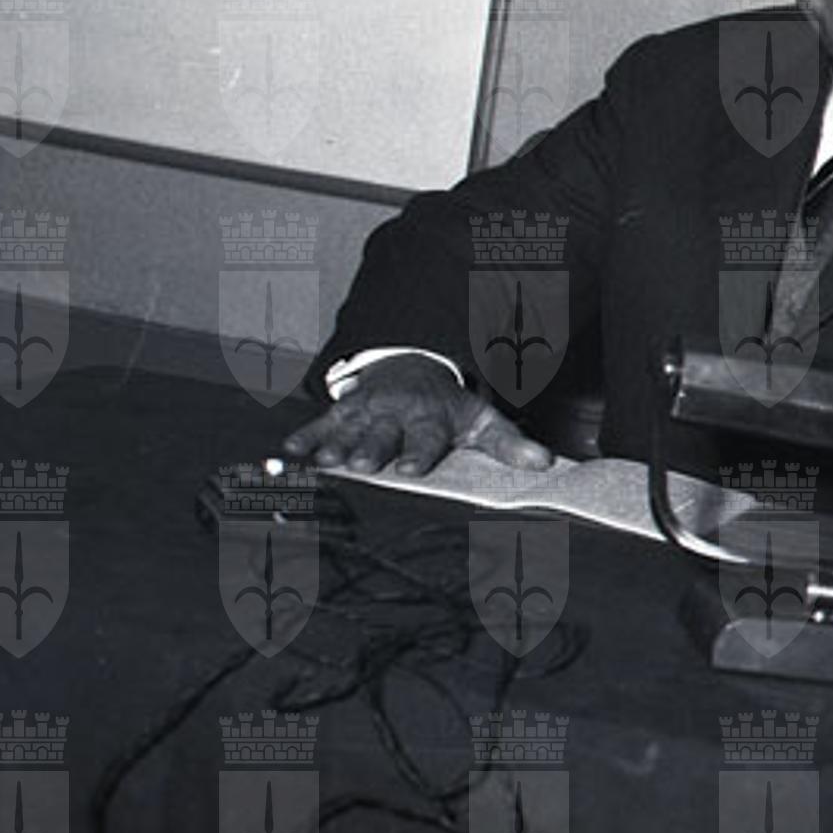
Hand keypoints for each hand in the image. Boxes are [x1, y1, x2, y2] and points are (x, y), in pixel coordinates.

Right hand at [281, 354, 551, 476]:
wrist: (416, 365)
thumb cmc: (448, 406)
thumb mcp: (482, 419)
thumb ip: (509, 443)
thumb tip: (545, 463)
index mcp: (430, 418)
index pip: (425, 437)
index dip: (418, 451)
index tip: (410, 468)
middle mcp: (396, 414)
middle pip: (382, 434)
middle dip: (371, 448)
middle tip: (360, 464)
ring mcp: (366, 411)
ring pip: (349, 428)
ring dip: (335, 444)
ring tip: (323, 461)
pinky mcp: (342, 411)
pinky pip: (320, 422)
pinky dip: (304, 435)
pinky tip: (287, 451)